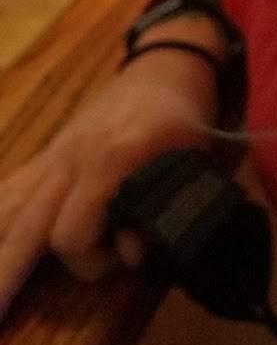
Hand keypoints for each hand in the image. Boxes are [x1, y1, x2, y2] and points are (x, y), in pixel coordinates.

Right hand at [0, 51, 216, 322]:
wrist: (164, 69)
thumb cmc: (183, 120)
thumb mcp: (190, 164)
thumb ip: (162, 212)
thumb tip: (130, 254)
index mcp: (109, 160)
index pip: (71, 234)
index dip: (92, 262)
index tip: (125, 256)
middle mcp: (70, 159)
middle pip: (24, 226)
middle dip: (5, 276)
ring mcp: (53, 155)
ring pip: (8, 207)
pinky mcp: (46, 155)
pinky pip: (8, 189)